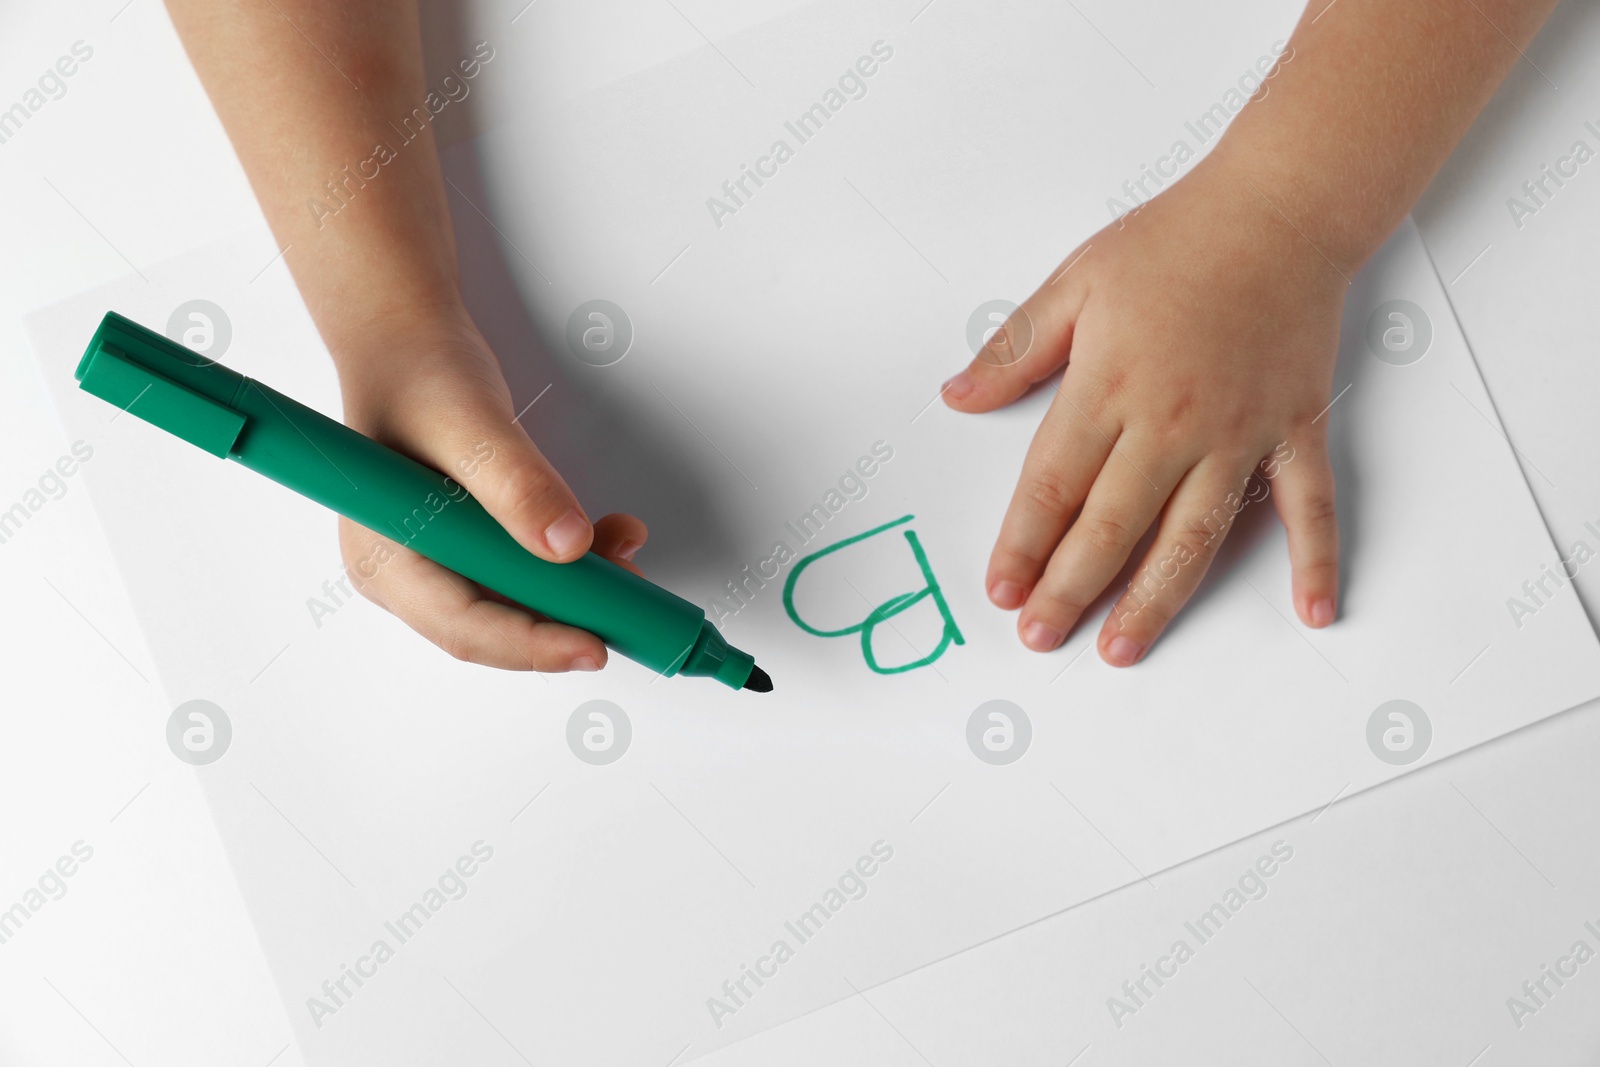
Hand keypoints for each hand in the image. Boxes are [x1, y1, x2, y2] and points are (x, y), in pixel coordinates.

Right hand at [331, 303, 645, 670]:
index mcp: (384, 559)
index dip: (533, 645)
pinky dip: (575, 561)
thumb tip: (567, 547)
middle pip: (497, 627)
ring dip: (582, 588)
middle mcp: (409, 575)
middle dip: (569, 619)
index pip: (464, 626)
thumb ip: (517, 485)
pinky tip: (610, 534)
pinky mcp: (475, 549)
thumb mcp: (469, 423)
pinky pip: (531, 572)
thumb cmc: (418, 374)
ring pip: (522, 602)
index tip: (595, 646)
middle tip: (634, 604)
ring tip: (626, 549)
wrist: (410, 343)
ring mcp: (442, 564)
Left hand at [943, 153, 1344, 666]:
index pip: (1052, 485)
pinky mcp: (1296, 430)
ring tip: (1121, 648)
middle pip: (1112, 527)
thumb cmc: (1175, 241)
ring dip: (1156, 600)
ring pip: (1193, 538)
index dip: (1022, 545)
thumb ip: (1013, 350)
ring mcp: (1240, 433)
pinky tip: (1311, 610)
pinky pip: (1310, 508)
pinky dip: (1315, 561)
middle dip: (1070, 590)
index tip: (1002, 590)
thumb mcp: (1074, 282)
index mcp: (1109, 385)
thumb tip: (956, 396)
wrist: (1279, 209)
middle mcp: (1173, 422)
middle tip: (1041, 638)